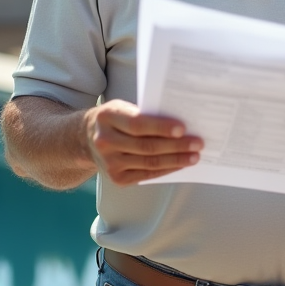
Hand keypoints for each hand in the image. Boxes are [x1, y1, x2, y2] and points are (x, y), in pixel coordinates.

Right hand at [85, 100, 203, 185]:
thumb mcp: (122, 107)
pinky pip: (146, 175)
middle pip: (146, 146)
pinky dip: (166, 170)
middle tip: (197, 143)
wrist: (87, 138)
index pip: (138, 124)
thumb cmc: (114, 119)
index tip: (182, 128)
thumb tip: (178, 124)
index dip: (161, 127)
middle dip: (176, 146)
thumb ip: (144, 113)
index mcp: (107, 117)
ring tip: (194, 156)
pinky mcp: (116, 178)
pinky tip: (180, 165)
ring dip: (175, 160)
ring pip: (149, 163)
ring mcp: (109, 162)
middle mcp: (105, 141)